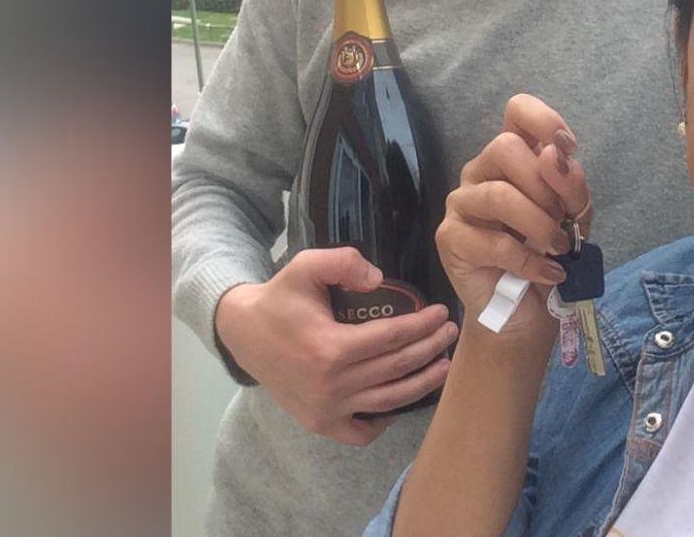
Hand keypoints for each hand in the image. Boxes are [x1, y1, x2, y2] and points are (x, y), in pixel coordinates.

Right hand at [213, 246, 457, 444]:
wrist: (243, 333)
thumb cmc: (280, 298)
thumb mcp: (306, 266)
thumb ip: (343, 262)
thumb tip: (380, 278)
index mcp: (331, 348)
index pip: (393, 337)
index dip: (423, 325)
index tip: (442, 313)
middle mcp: (332, 385)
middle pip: (397, 368)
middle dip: (431, 349)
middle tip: (450, 333)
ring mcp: (325, 409)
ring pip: (389, 401)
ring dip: (423, 384)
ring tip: (443, 365)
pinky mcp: (319, 423)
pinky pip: (361, 433)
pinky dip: (385, 422)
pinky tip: (401, 402)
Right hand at [437, 94, 592, 334]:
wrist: (529, 311)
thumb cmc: (549, 255)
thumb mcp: (575, 216)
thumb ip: (570, 184)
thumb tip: (553, 154)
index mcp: (513, 157)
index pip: (517, 111)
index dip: (544, 122)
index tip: (566, 150)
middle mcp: (482, 170)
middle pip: (504, 147)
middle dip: (544, 186)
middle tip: (561, 220)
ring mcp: (462, 202)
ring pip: (499, 194)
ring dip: (539, 224)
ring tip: (557, 249)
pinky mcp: (450, 238)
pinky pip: (492, 240)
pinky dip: (530, 260)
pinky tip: (548, 273)